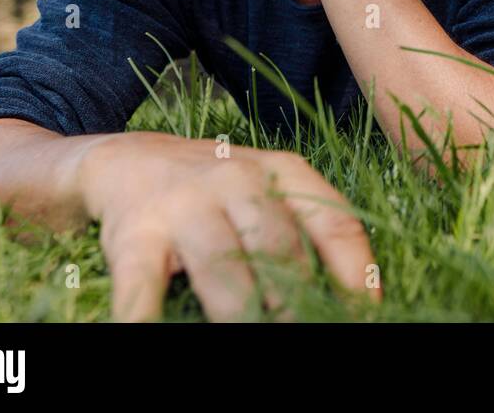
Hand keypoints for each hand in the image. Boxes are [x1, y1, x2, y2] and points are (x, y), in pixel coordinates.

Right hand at [77, 131, 378, 320]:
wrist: (125, 160)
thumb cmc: (216, 192)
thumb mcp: (268, 193)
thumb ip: (305, 231)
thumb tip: (355, 296)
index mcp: (281, 171)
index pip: (333, 223)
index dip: (355, 272)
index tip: (368, 312)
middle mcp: (236, 179)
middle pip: (279, 246)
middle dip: (297, 297)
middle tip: (304, 326)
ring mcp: (184, 205)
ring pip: (222, 265)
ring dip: (241, 311)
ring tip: (251, 333)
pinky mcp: (135, 235)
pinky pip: (143, 287)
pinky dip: (146, 318)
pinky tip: (150, 331)